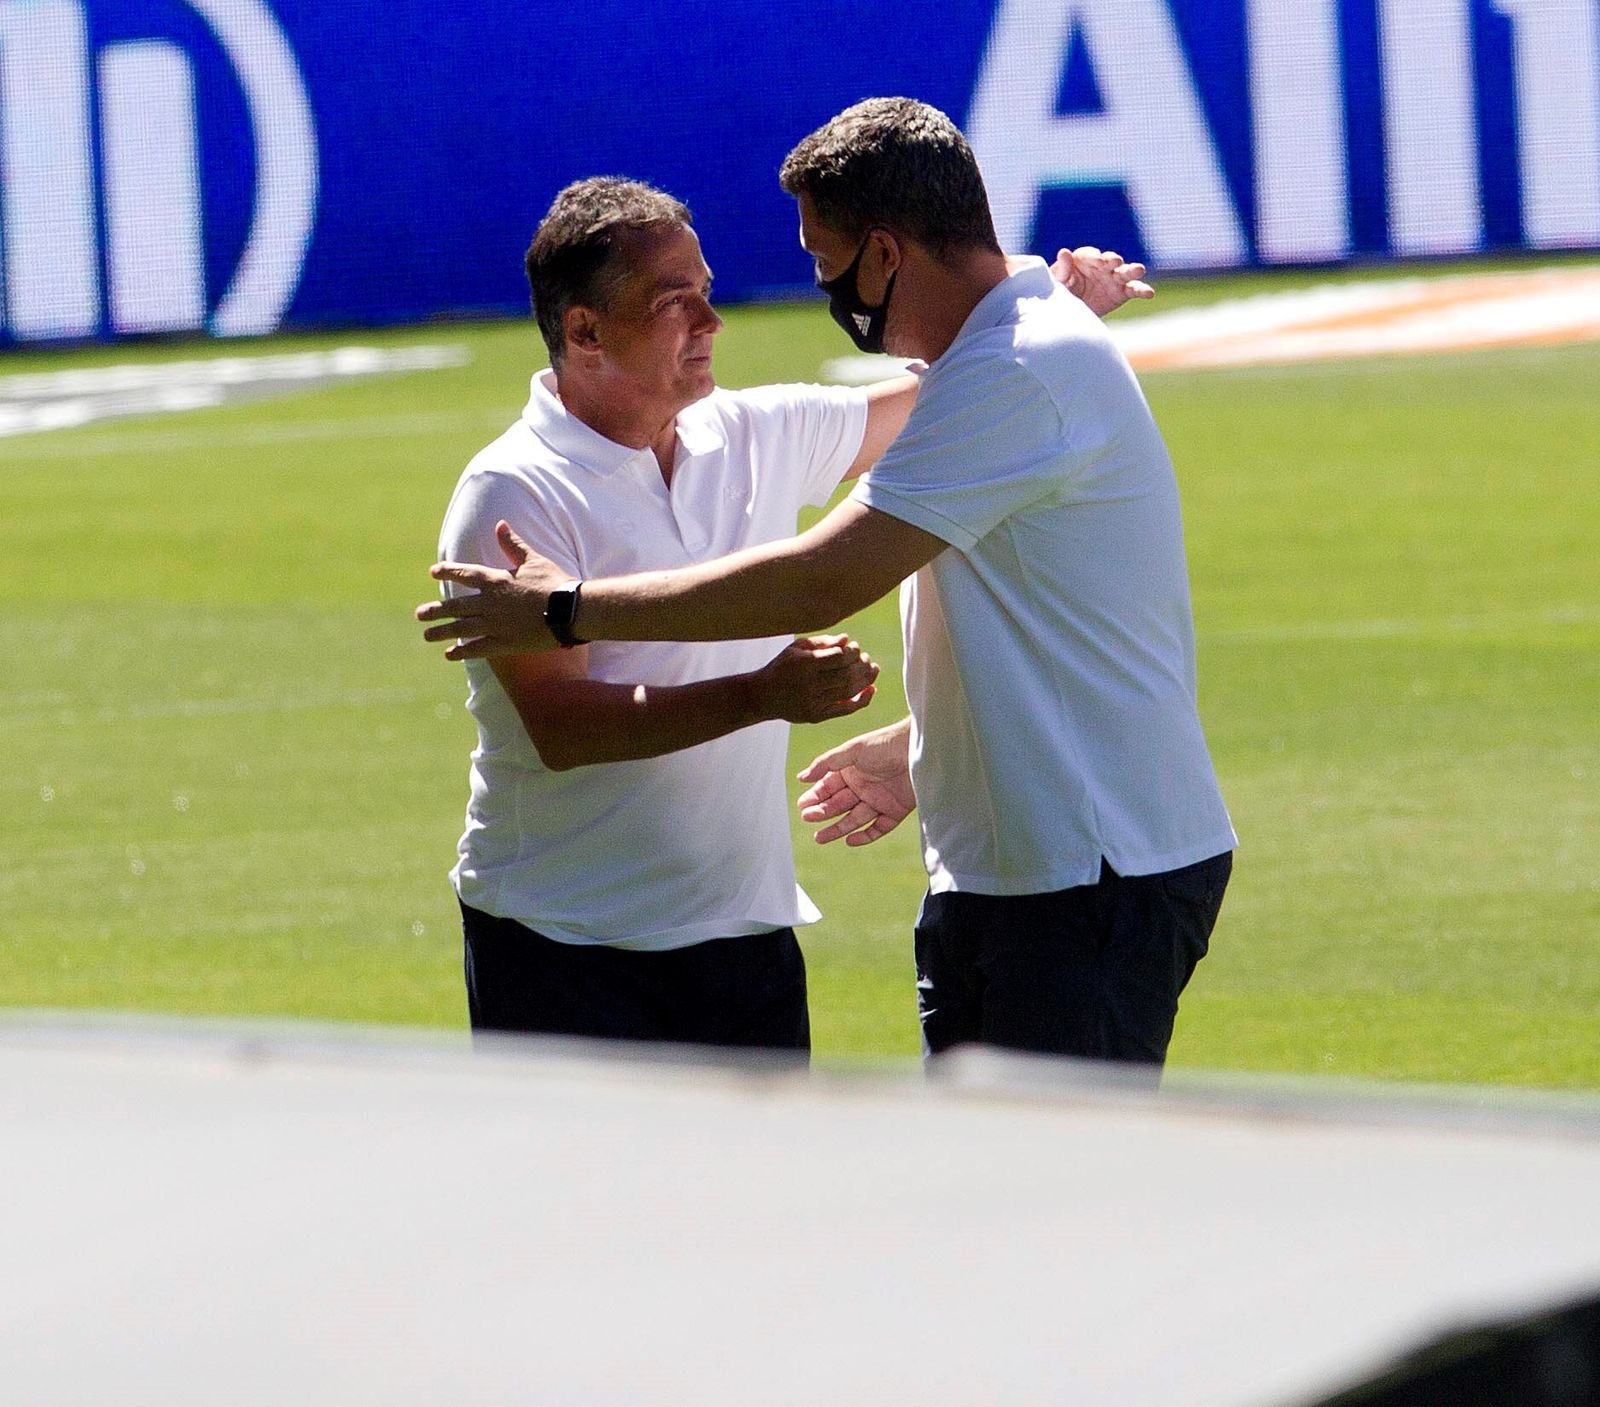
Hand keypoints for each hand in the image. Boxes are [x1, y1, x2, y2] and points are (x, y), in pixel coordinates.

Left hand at [418, 521, 566, 658]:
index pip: (464, 574)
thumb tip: (500, 524)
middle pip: (455, 606)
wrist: (570, 610)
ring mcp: (495, 624)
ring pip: (460, 628)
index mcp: (496, 580)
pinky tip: (450, 655)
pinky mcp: (504, 643)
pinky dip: (462, 651)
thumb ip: (513, 545)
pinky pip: (477, 648)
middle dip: (435, 610)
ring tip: (427, 635)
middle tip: (419, 614)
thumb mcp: (533, 560)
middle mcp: (489, 602)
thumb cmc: (556, 583)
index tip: (433, 572)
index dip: (447, 572)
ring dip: (441, 631)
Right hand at [750, 635, 878, 724]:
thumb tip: (847, 640)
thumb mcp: (797, 648)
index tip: (855, 647)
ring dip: (866, 680)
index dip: (853, 651)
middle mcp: (809, 684)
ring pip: (848, 692)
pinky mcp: (816, 716)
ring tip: (873, 670)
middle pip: (847, 675)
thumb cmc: (783, 666)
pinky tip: (871, 690)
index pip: (839, 657)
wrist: (763, 695)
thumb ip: (823, 642)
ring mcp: (813, 702)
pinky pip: (845, 710)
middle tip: (867, 659)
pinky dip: (862, 701)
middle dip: (862, 665)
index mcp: (804, 664)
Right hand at [796, 717, 914, 846]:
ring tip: (819, 838)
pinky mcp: (895, 811)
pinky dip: (865, 836)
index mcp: (851, 771)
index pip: (828, 787)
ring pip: (854, 819)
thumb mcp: (852, 750)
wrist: (919, 749)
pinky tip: (850, 841)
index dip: (815, 797)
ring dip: (837, 828)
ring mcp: (879, 800)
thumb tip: (802, 777)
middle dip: (822, 813)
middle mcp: (863, 786)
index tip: (802, 806)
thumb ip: (826, 763)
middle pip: (838, 804)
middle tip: (807, 819)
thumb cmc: (886, 744)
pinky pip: (878, 828)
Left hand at [1050, 246, 1153, 316]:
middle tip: (1115, 261)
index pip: (1091, 254)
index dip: (1095, 257)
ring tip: (1139, 270)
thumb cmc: (1061, 291)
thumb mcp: (1058, 281)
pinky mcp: (1122, 292)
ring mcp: (1114, 278)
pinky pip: (1134, 290)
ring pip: (1125, 272)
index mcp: (1085, 258)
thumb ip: (1062, 269)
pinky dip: (1142, 290)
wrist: (1070, 312)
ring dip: (1132, 270)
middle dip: (1113, 260)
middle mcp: (1102, 265)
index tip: (1098, 260)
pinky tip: (1149, 293)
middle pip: (1111, 260)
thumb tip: (1064, 252)